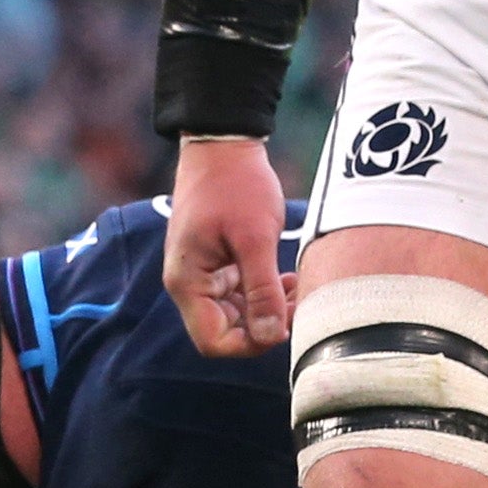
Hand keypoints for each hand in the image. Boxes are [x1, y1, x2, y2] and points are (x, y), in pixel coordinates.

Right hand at [161, 138, 291, 357]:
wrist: (223, 144)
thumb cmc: (236, 185)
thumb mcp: (255, 238)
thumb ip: (262, 290)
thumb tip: (272, 336)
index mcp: (188, 282)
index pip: (213, 341)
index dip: (251, 343)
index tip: (284, 323)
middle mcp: (189, 285)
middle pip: (225, 331)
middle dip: (264, 325)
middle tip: (298, 303)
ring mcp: (202, 275)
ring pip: (235, 315)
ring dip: (267, 309)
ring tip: (295, 288)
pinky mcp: (216, 264)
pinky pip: (238, 294)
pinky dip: (262, 292)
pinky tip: (284, 278)